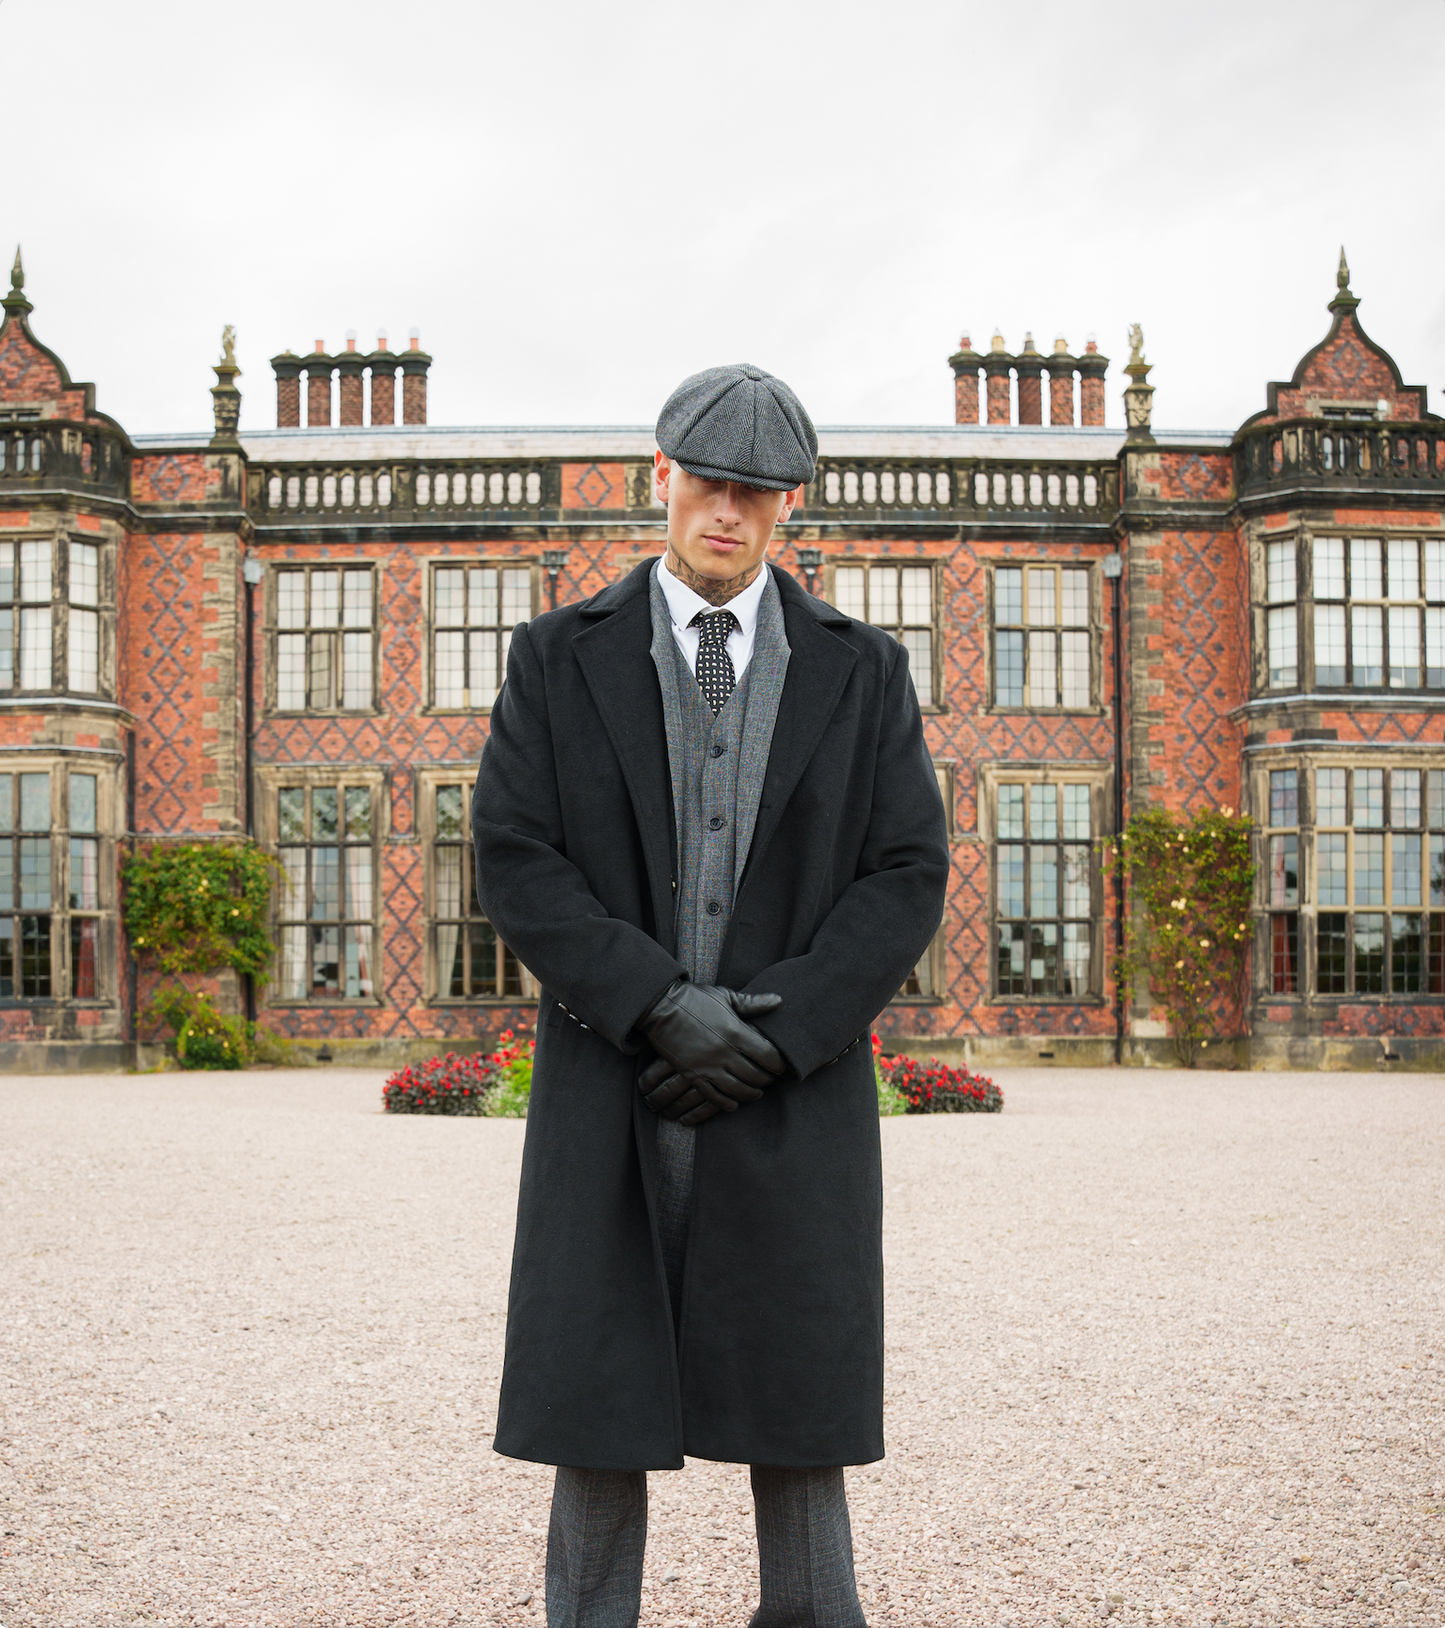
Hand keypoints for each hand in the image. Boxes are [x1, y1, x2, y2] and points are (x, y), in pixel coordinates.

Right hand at [635, 981, 784, 1113]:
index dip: (778, 1064)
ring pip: (738, 1090)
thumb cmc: (695, 998)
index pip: (768, 1055)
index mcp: (736, 1032)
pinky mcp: (693, 1075)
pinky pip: (714, 1097)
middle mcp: (724, 1052)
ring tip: (755, 1092)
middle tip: (769, 1079)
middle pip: (756, 1076)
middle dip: (767, 1079)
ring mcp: (708, 1066)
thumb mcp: (725, 996)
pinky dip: (727, 1104)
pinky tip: (734, 1103)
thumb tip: (778, 1000)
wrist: (662, 1007)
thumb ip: (752, 1003)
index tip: (780, 1066)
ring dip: (750, 1094)